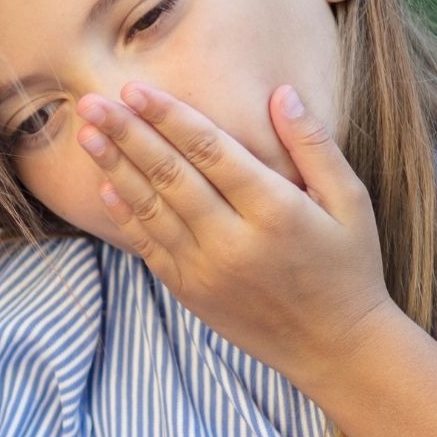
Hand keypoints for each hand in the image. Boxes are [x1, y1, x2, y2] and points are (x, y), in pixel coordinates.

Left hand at [76, 82, 395, 382]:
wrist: (334, 347)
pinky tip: (105, 186)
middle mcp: (233, 241)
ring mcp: (206, 270)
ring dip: (115, 168)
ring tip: (86, 134)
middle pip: (170, 176)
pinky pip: (148, 246)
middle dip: (127, 134)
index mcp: (276, 211)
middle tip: (91, 101)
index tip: (136, 89)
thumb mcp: (350, 202)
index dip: (170, 117)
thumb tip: (282, 93)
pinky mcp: (189, 291)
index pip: (211, 151)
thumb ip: (314, 146)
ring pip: (151, 209)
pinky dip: (125, 214)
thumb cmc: (349, 266)